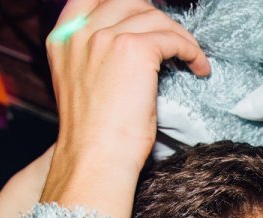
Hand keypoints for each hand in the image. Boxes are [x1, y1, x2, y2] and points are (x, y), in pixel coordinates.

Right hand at [40, 0, 208, 217]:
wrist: (95, 157)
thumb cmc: (95, 135)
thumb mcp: (84, 85)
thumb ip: (96, 58)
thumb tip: (132, 49)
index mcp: (63, 38)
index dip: (126, 6)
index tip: (149, 22)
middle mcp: (81, 32)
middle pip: (129, 2)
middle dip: (157, 18)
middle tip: (174, 40)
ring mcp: (106, 37)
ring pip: (155, 17)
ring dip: (180, 35)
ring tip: (192, 58)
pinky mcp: (135, 50)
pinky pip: (174, 38)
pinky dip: (192, 51)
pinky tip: (199, 68)